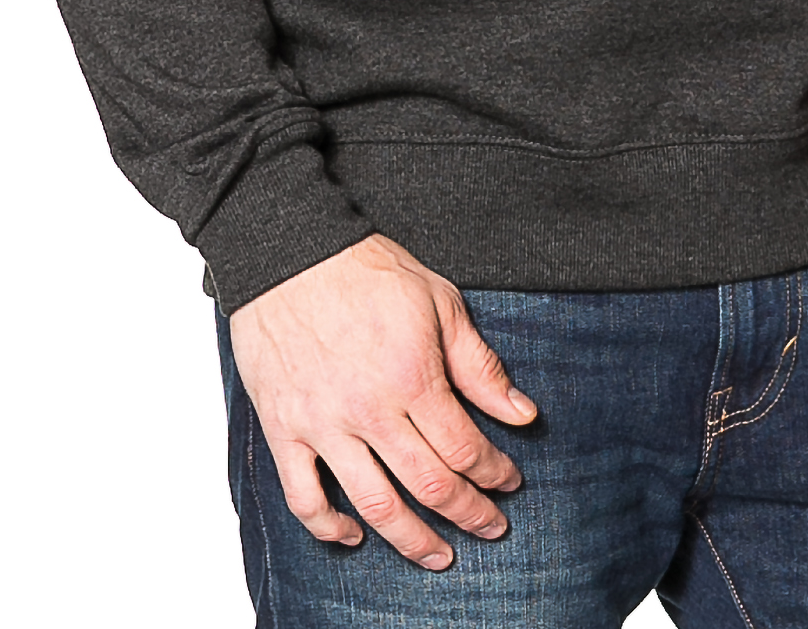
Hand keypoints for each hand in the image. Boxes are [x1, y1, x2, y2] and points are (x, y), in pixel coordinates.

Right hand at [228, 233, 536, 570]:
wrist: (289, 251)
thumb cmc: (366, 269)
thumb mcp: (440, 301)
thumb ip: (479, 364)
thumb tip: (522, 413)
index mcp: (413, 375)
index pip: (465, 448)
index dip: (494, 473)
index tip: (509, 482)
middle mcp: (370, 409)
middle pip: (429, 485)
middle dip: (468, 514)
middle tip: (490, 528)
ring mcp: (324, 424)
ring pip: (375, 505)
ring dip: (412, 540)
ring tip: (438, 556)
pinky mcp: (285, 430)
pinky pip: (304, 498)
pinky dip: (329, 528)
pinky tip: (354, 535)